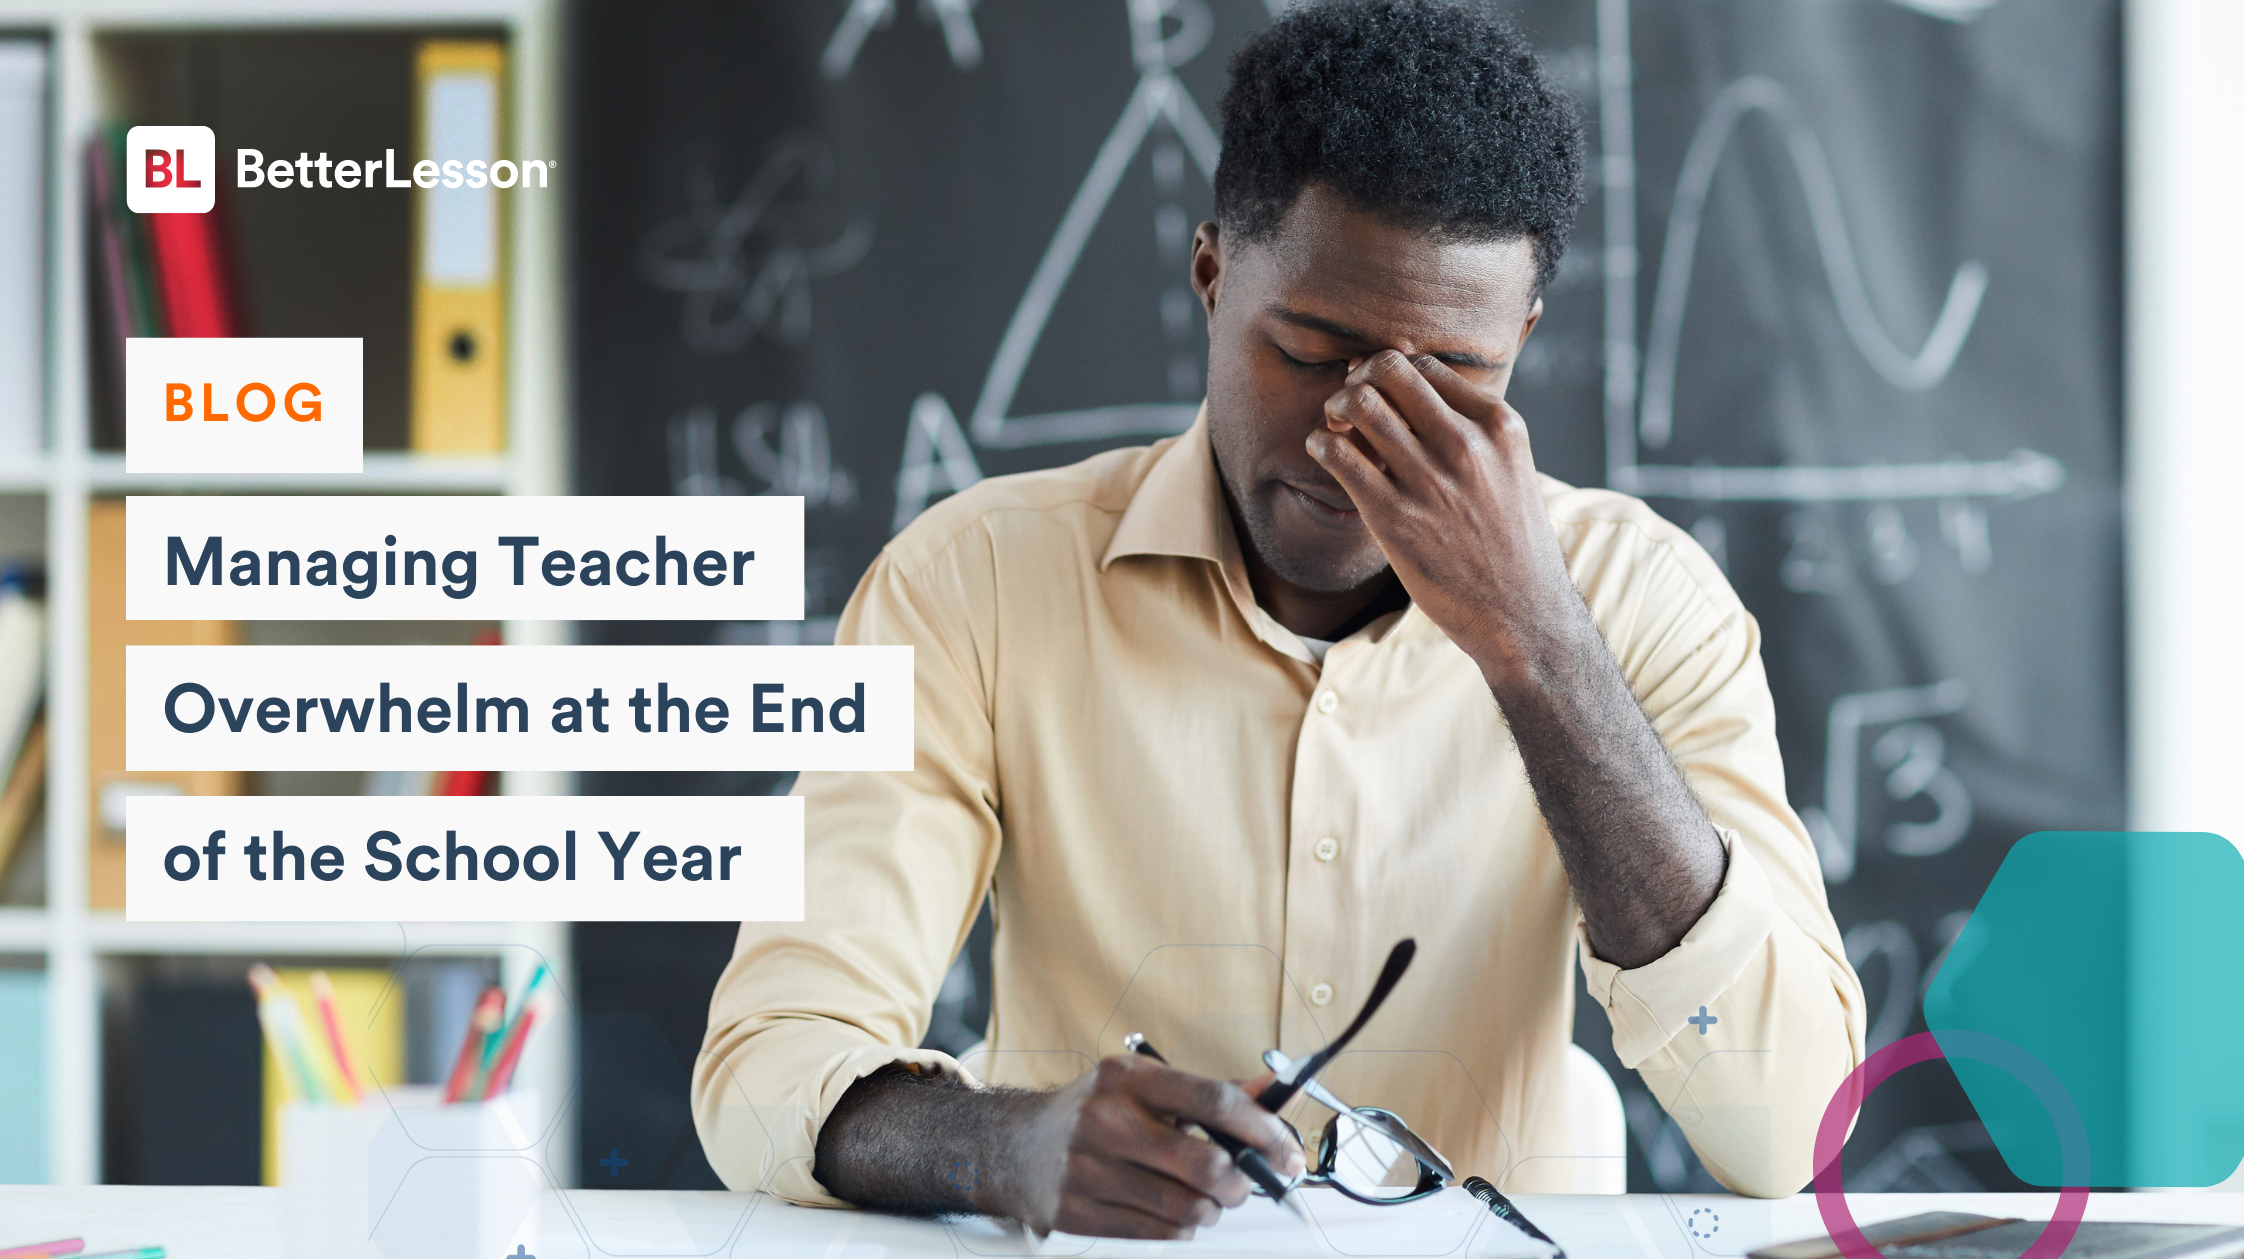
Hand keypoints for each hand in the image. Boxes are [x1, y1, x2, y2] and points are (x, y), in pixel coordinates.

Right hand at [995, 1054, 1304, 1239]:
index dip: (1263, 1130)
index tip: (1288, 1151)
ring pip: (1187, 1209)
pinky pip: (1157, 1233)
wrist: (1014, 1146)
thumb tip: (1274, 1096)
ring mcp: (1085, 1169)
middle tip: (1241, 1185)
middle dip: (1241, 1185)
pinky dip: (1180, 1229)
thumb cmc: (1093, 1112)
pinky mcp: (1074, 1212)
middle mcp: (1104, 1119)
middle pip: (1207, 1166)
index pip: (1214, 1101)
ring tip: (1202, 1199)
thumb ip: (1209, 1093)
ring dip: (1211, 1211)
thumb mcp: (1144, 1085)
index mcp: (1127, 1078)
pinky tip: (1169, 1211)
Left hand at [1305, 349, 1587, 684]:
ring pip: (1359, 404)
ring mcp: (1428, 479)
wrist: (1522, 613)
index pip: (1426, 366)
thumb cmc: (1512, 543)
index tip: (1378, 391)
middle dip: (1358, 377)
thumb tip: (1418, 394)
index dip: (1390, 371)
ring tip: (1337, 429)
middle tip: (1350, 404)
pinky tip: (1324, 454)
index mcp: (1498, 425)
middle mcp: (1465, 444)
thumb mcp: (1512, 469)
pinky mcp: (1393, 517)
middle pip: (1389, 370)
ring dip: (1335, 408)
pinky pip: (1337, 455)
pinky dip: (1320, 444)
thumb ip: (1475, 431)